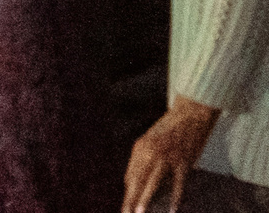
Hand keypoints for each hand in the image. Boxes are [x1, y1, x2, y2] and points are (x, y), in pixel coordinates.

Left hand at [126, 96, 219, 212]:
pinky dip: (176, 197)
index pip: (131, 175)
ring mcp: (167, 157)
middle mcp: (150, 152)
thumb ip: (146, 159)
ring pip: (153, 183)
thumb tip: (141, 180)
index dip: (129, 192)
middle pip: (137, 180)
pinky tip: (173, 209)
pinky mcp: (184, 161)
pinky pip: (178, 183)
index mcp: (140, 147)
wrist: (191, 113)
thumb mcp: (152, 141)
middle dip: (130, 199)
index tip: (125, 205)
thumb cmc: (172, 128)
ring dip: (145, 199)